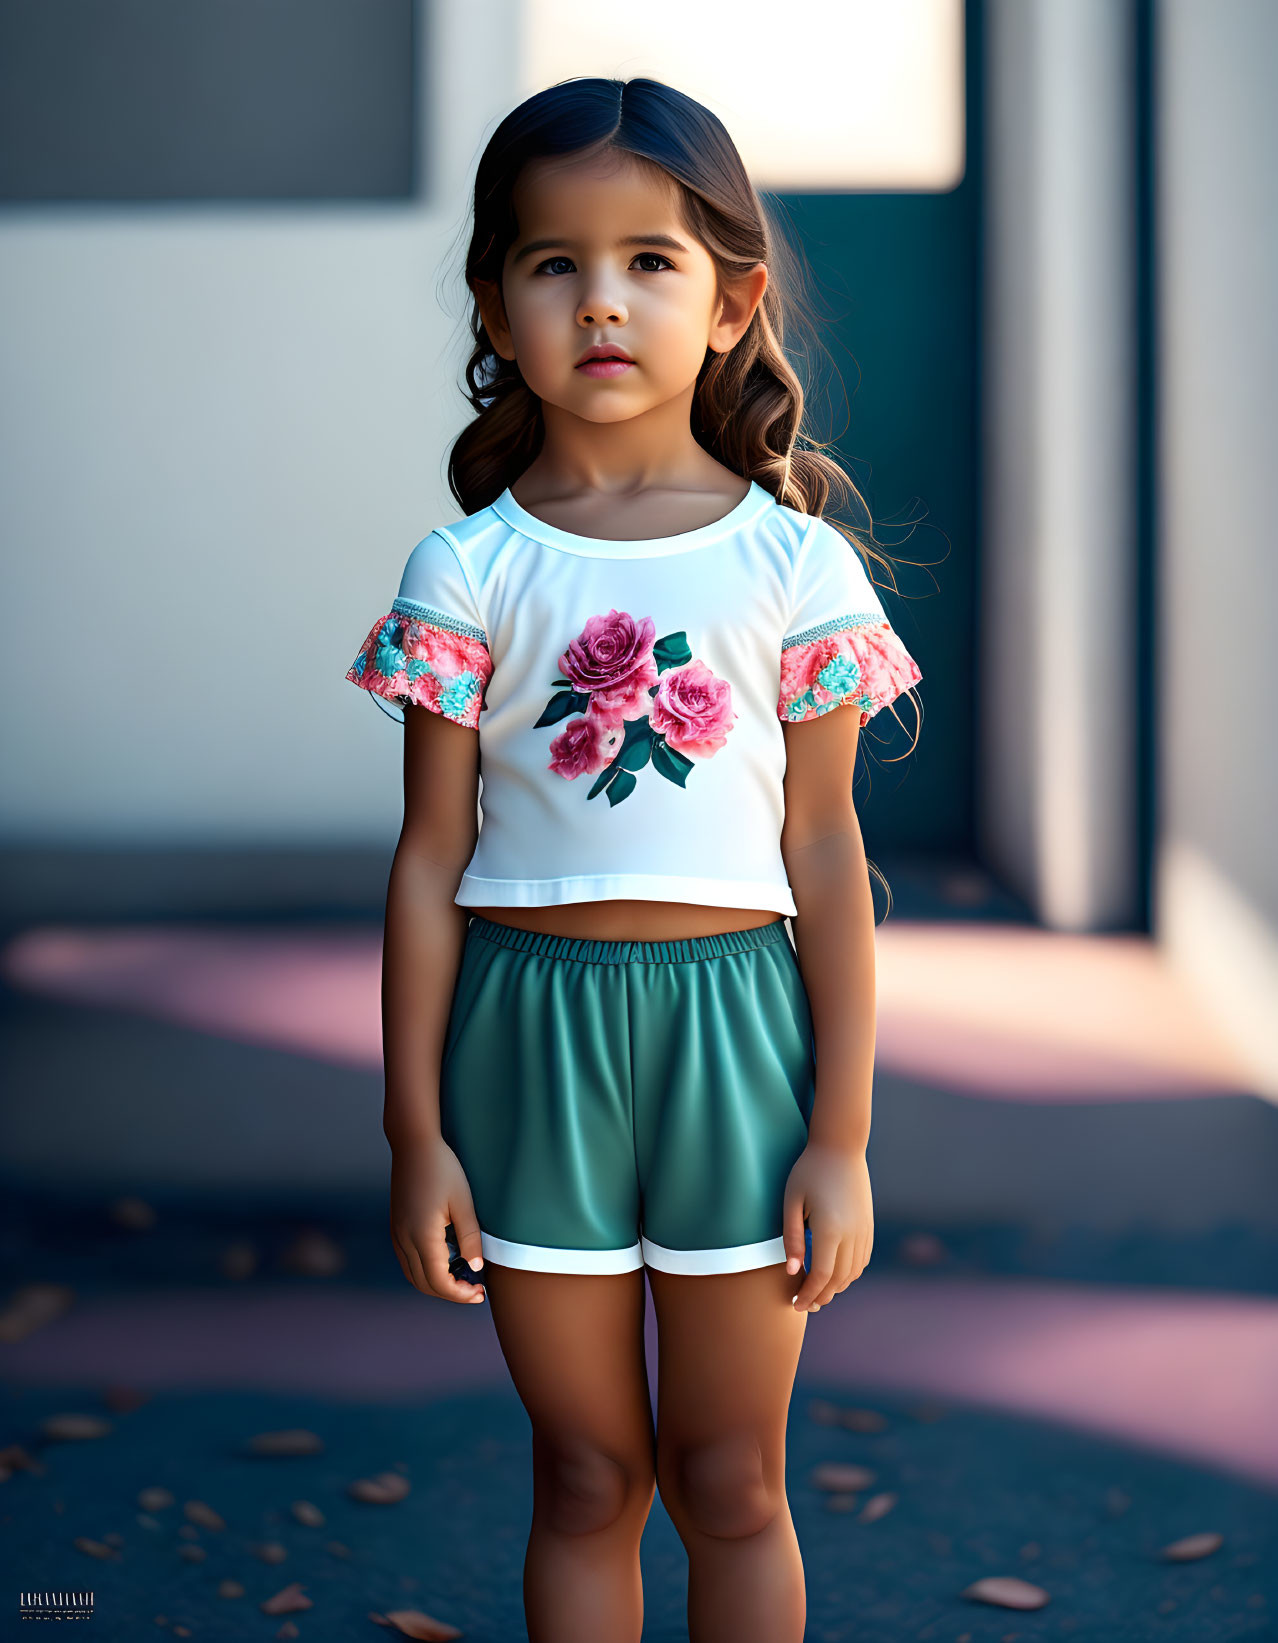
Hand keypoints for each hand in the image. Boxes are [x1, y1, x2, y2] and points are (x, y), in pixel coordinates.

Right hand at [388, 1134, 486, 1303]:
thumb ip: (470, 1238)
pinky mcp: (396, 1227)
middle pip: (424, 1284)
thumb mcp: (464, 1203)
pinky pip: (407, 1261)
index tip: (480, 1293)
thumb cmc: (443, 1169)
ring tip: (462, 1279)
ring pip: (413, 1275)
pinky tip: (445, 1262)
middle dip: (450, 1293)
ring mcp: (397, 1234)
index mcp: (422, 1236)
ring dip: (436, 1284)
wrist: (414, 1144)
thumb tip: (476, 1268)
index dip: (460, 1294)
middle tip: (475, 1290)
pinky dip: (425, 1271)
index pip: (439, 1282)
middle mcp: (404, 1240)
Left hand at [782, 1141, 872, 1312]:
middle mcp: (852, 1235)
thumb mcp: (792, 1201)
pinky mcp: (869, 1227)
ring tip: (817, 1293)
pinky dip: (848, 1274)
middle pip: (838, 1280)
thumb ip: (791, 1238)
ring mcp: (864, 1232)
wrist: (841, 1148)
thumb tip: (792, 1272)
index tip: (795, 1305)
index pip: (821, 1276)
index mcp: (830, 1230)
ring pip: (851, 1273)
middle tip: (803, 1304)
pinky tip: (834, 1275)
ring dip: (835, 1288)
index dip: (808, 1295)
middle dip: (820, 1296)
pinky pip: (861, 1261)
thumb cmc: (809, 1171)